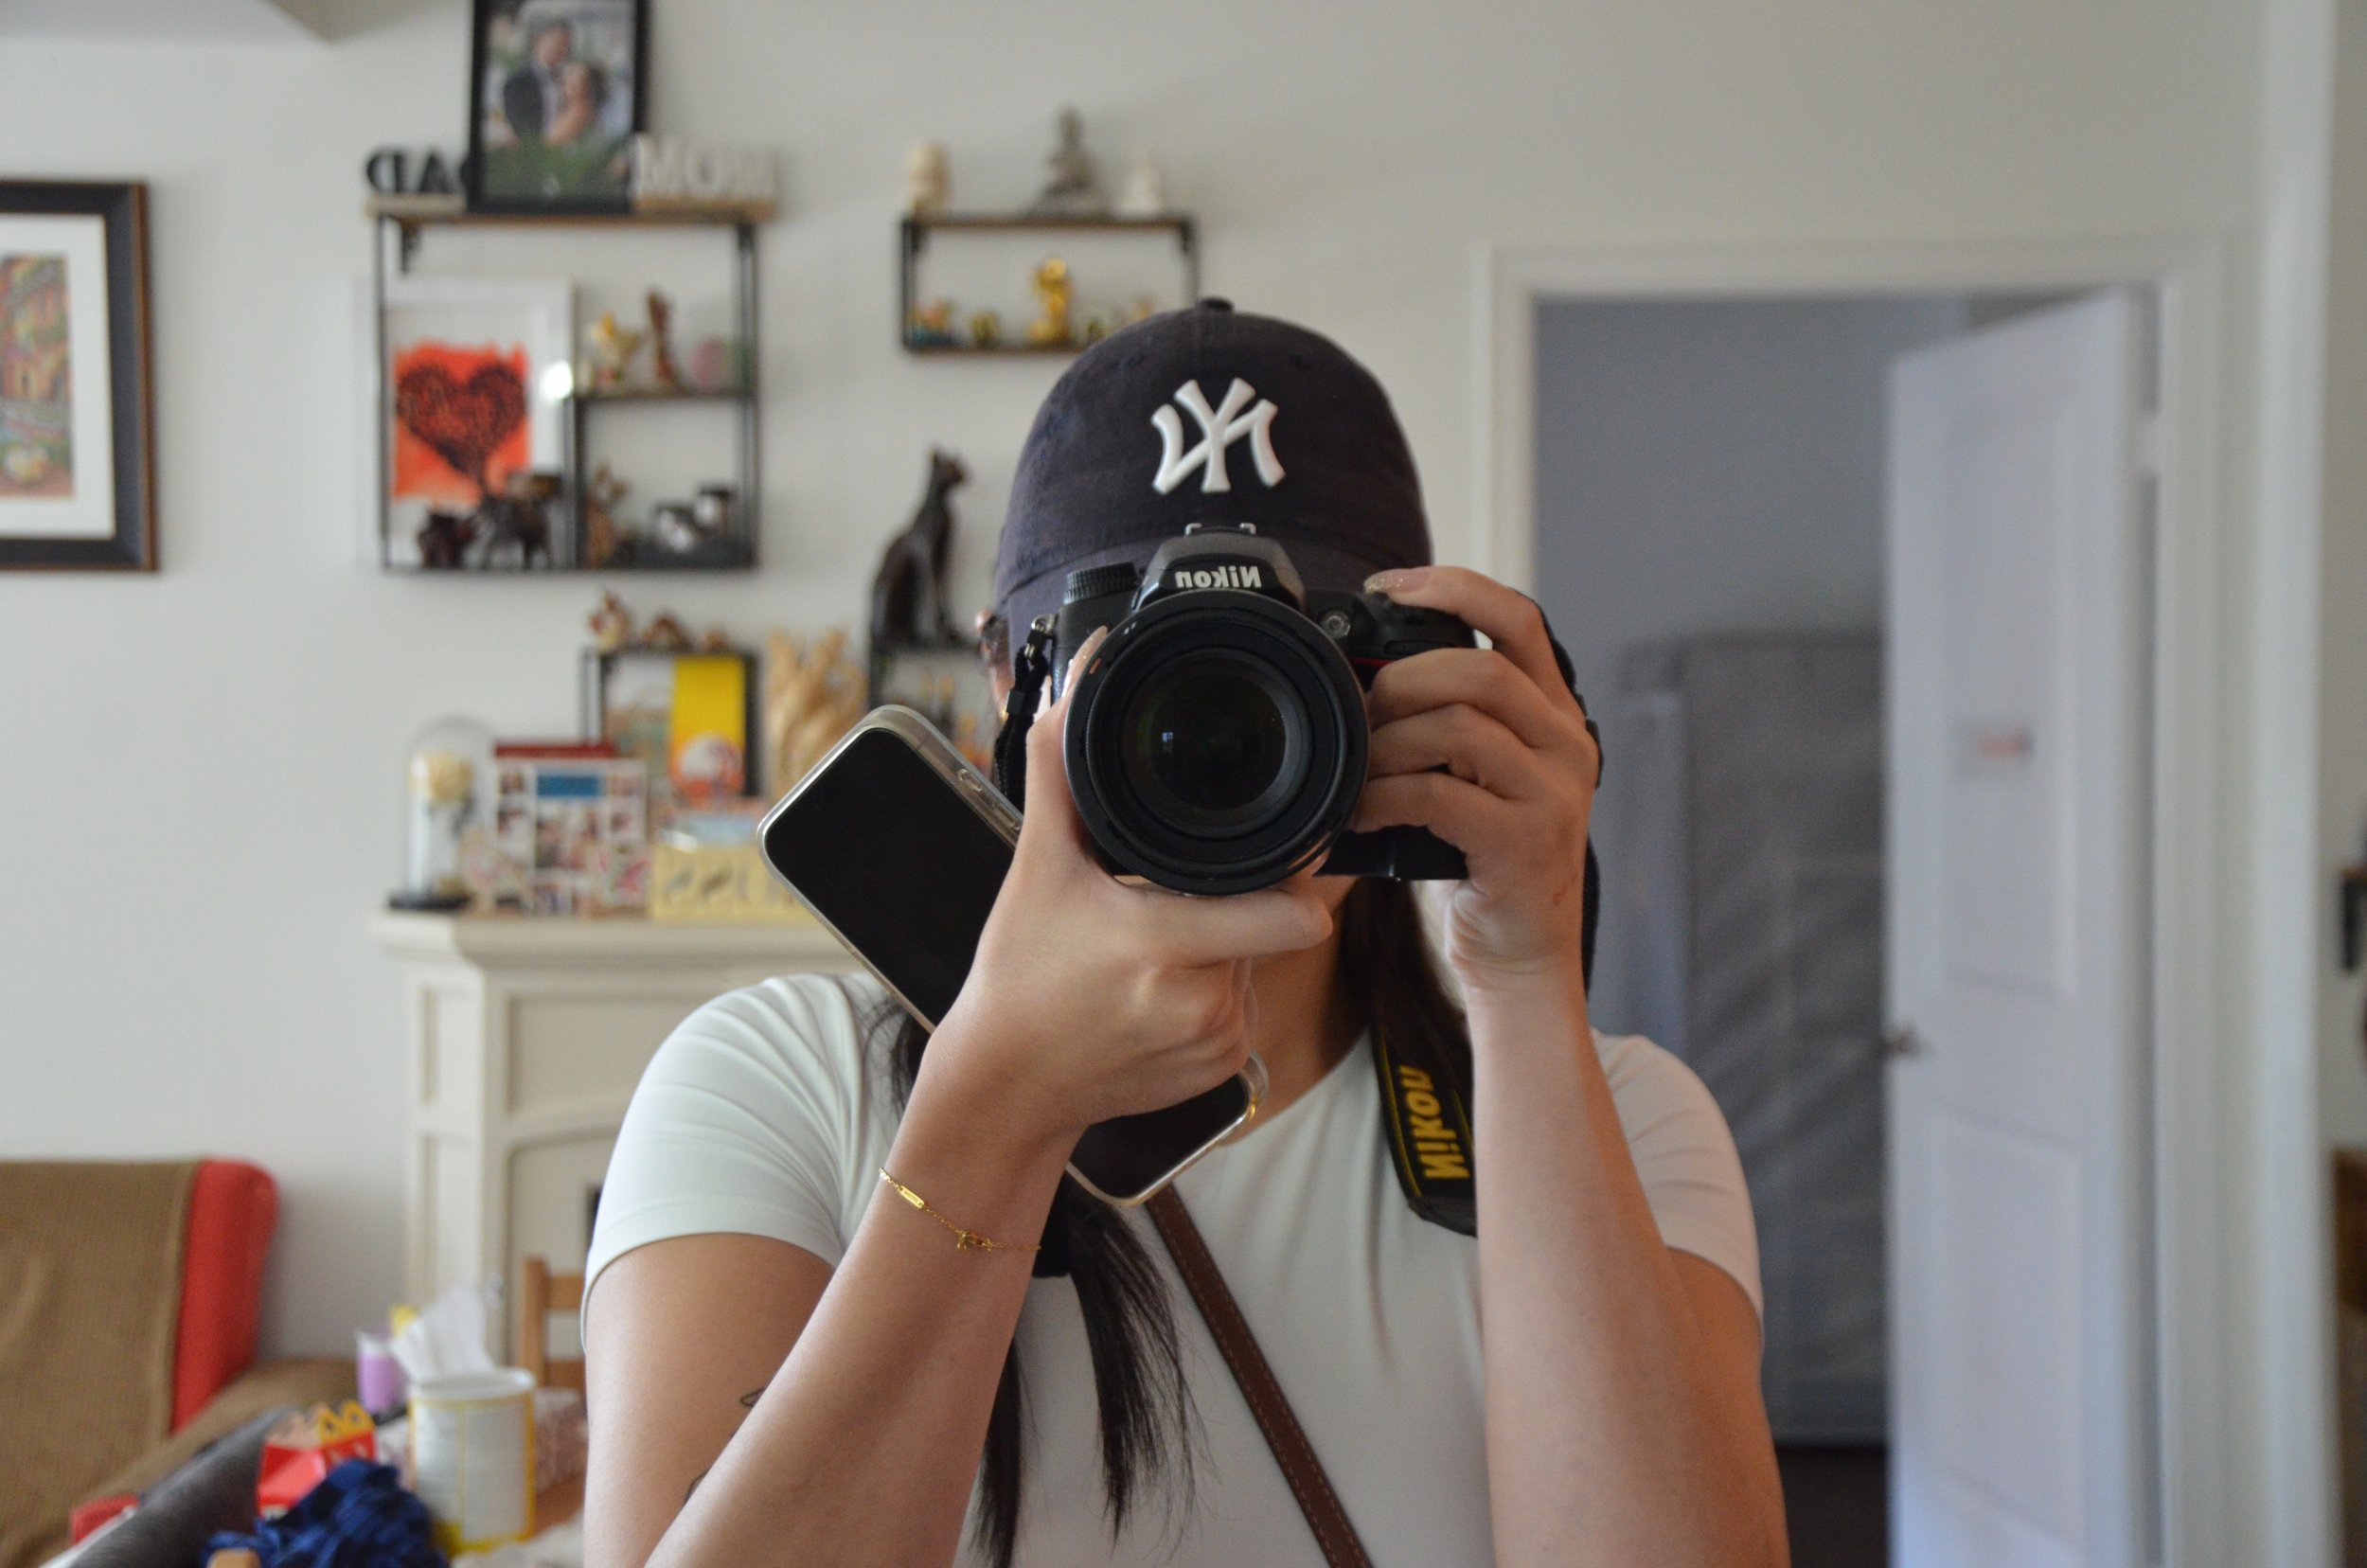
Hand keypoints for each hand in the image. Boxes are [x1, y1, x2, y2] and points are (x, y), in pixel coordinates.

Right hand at [927, 636, 1334, 1145]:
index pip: (1287, 908)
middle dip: (1239, 900)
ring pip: (1258, 959)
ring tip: (1153, 947)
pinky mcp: (1222, 1069)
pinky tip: (1158, 989)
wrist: (1005, 1084)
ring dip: (1225, 943)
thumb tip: (1078, 690)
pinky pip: (1244, 1001)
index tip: (1275, 845)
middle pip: (1272, 922)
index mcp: (1162, 946)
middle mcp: (1202, 1003)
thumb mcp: (1037, 868)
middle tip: (1173, 897)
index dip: (1292, 871)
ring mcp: (1217, 1042)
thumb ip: (1060, 771)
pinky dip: (1215, 987)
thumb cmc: (1020, 975)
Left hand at [1355, 566, 1599, 992]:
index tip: (1388, 586)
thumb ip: (1448, 723)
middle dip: (1401, 682)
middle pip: (1479, 670)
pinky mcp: (1525, 844)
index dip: (1454, 588)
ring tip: (1358, 771)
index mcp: (1553, 715)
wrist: (1519, 955)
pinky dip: (1386, 796)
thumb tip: (1363, 676)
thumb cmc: (1482, 860)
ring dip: (1388, 744)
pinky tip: (1362, 811)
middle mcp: (1565, 745)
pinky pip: (1442, 795)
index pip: (1519, 619)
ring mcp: (1552, 795)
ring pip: (1460, 727)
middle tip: (1360, 715)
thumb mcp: (1474, 776)